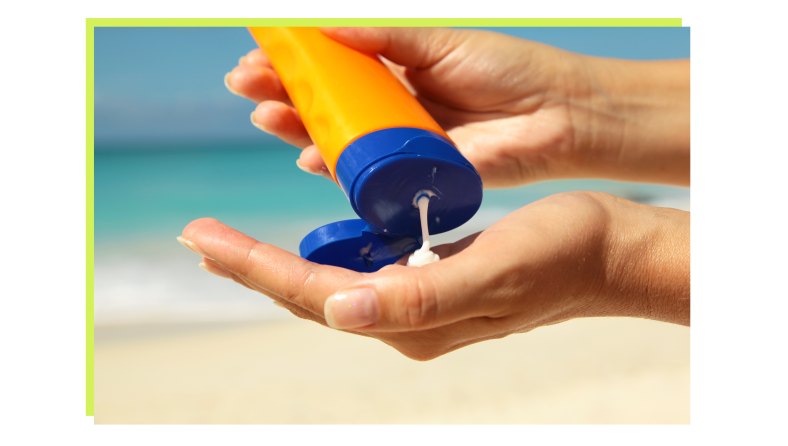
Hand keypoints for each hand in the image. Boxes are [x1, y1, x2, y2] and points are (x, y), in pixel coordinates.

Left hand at [178, 192, 689, 359]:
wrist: (607, 254)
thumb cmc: (560, 258)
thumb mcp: (492, 273)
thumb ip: (418, 299)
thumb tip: (340, 310)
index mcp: (413, 321)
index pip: (315, 295)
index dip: (256, 267)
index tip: (206, 239)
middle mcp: (408, 320)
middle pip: (309, 294)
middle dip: (250, 266)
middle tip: (200, 237)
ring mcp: (417, 303)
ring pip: (329, 284)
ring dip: (277, 261)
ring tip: (230, 242)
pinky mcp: (429, 282)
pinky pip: (360, 271)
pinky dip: (323, 252)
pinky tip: (306, 238)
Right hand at [226, 27, 689, 186]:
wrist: (556, 115)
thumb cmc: (506, 70)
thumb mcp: (437, 40)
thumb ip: (382, 33)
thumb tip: (324, 23)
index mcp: (396, 68)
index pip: (331, 64)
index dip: (293, 59)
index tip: (257, 51)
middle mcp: (391, 107)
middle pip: (324, 102)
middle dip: (282, 93)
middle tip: (246, 85)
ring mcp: (398, 142)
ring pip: (336, 138)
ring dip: (296, 128)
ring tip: (265, 115)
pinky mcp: (411, 175)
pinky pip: (363, 174)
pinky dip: (334, 167)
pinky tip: (308, 156)